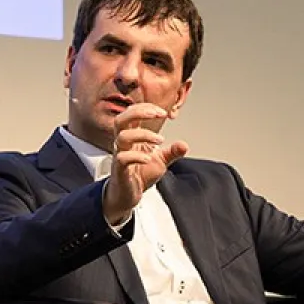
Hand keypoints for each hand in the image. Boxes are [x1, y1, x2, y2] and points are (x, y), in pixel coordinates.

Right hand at [101, 103, 188, 225]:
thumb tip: (184, 144)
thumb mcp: (161, 161)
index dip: (146, 108)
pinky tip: (149, 159)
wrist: (128, 196)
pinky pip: (122, 158)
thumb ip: (172, 152)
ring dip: (143, 134)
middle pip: (120, 119)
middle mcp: (123, 144)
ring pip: (122, 137)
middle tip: (157, 113)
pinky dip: (137, 156)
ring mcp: (119, 156)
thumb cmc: (140, 175)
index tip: (163, 112)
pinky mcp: (119, 170)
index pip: (132, 114)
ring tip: (160, 141)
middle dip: (138, 112)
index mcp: (131, 137)